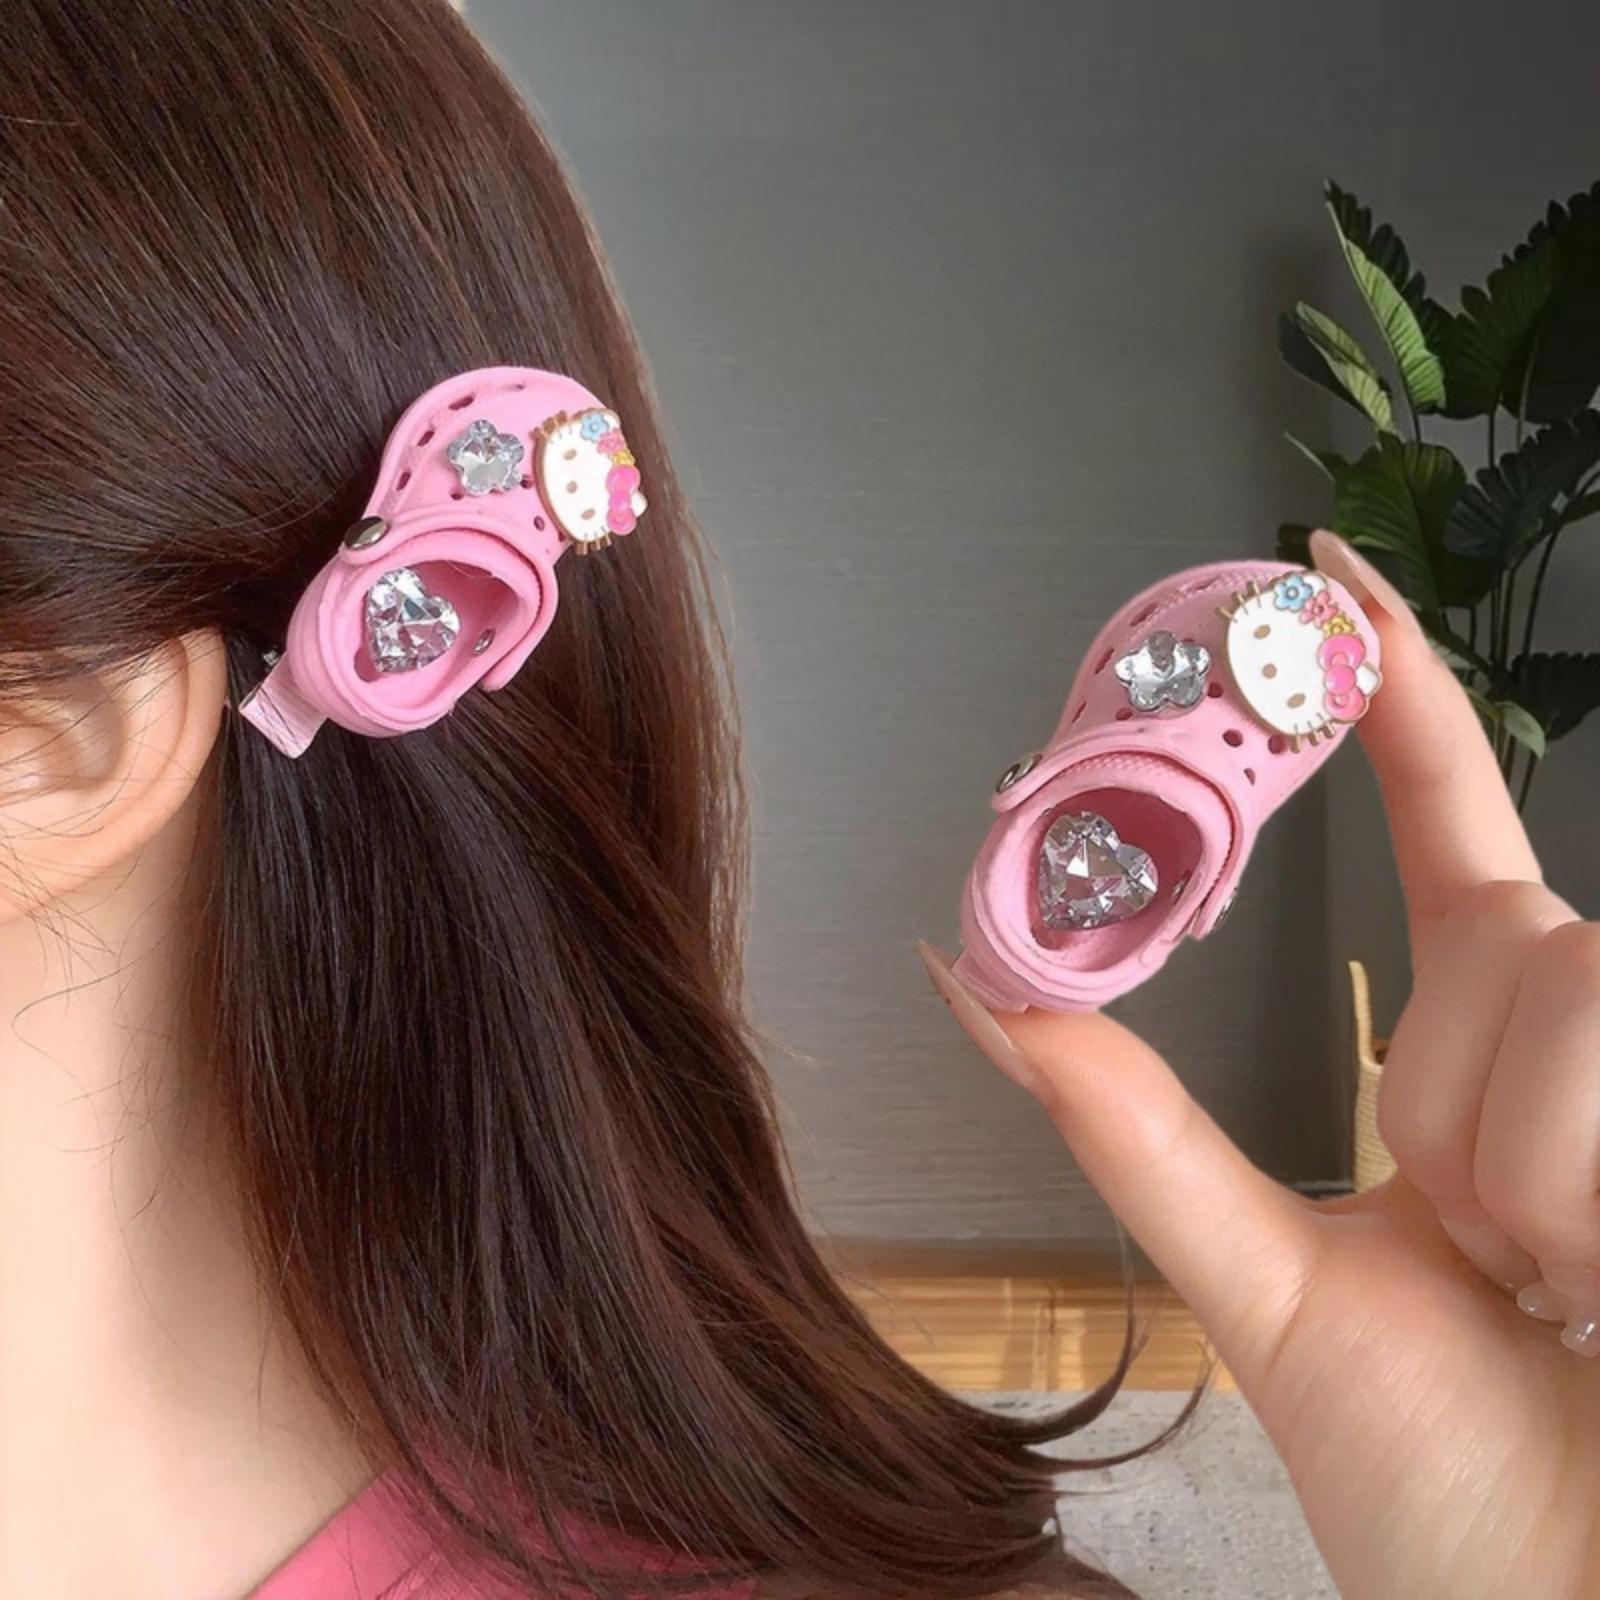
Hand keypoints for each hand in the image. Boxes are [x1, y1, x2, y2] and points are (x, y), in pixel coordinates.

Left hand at [922, 534, 1599, 1599]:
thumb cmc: (1443, 1486)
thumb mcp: (1268, 1283)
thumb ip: (1127, 1124)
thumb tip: (974, 979)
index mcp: (1483, 1047)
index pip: (1455, 825)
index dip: (1401, 699)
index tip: (1329, 576)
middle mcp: (1591, 1030)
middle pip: (1522, 932)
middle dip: (1483, 1124)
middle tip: (1516, 1274)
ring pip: (1572, 995)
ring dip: (1550, 1183)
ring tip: (1586, 1302)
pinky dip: (1590, 1188)